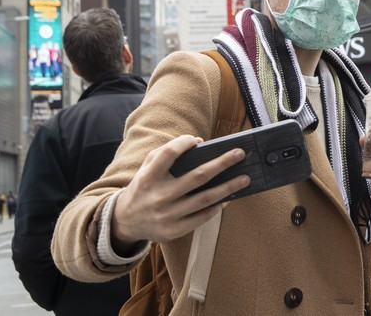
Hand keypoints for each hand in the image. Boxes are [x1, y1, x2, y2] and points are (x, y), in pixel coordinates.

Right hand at [111, 134, 249, 249]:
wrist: (126, 221)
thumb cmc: (144, 187)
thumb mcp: (147, 168)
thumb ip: (167, 153)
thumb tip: (199, 143)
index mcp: (149, 177)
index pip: (168, 155)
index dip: (183, 143)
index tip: (197, 140)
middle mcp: (159, 196)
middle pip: (197, 177)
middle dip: (221, 164)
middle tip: (240, 154)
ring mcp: (168, 215)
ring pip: (204, 199)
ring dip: (228, 187)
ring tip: (245, 178)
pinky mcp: (175, 230)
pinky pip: (202, 217)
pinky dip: (217, 207)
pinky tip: (229, 197)